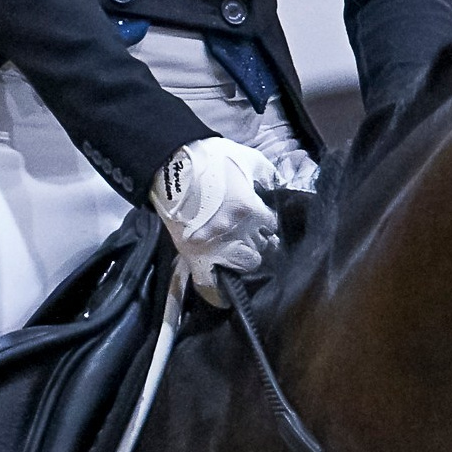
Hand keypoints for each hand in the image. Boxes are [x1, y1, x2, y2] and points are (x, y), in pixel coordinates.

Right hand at [150, 135, 281, 305]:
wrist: (170, 163)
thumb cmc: (209, 158)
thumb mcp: (248, 158)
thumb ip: (268, 176)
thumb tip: (280, 186)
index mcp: (251, 210)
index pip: (272, 227)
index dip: (268, 224)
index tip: (263, 223)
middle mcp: (236, 232)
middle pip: (262, 248)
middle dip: (260, 241)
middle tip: (252, 236)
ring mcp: (214, 247)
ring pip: (246, 265)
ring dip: (246, 259)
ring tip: (240, 252)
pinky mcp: (193, 256)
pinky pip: (211, 287)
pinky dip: (220, 293)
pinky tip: (226, 293)